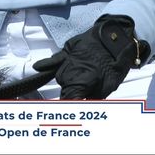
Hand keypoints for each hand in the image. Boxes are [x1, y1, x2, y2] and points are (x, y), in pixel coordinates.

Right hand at [33, 15, 150, 98]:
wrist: (116, 38)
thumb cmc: (115, 62)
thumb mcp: (108, 87)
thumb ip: (92, 98)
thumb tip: (83, 107)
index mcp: (80, 83)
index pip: (69, 100)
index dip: (70, 108)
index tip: (70, 115)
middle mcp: (70, 73)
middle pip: (65, 90)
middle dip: (72, 94)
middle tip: (83, 95)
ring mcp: (67, 61)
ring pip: (62, 78)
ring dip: (68, 82)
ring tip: (83, 80)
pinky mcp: (68, 51)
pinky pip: (55, 59)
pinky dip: (46, 64)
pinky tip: (38, 67)